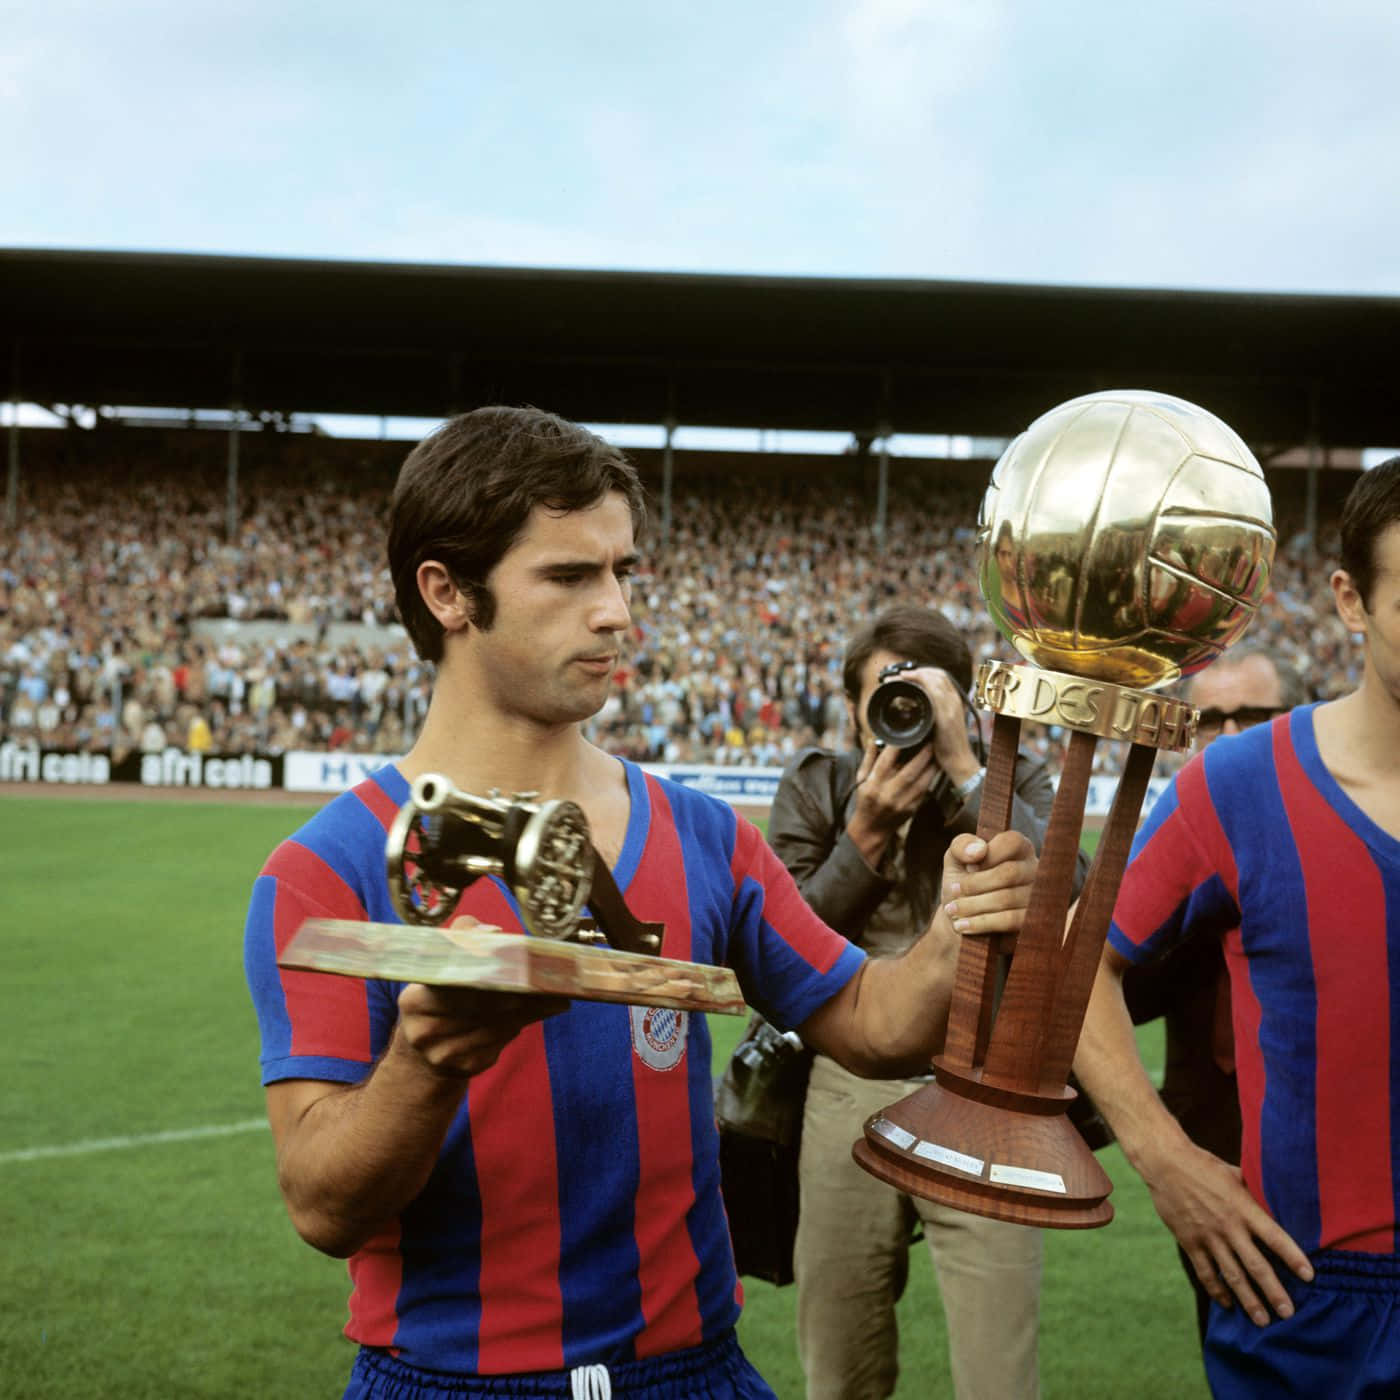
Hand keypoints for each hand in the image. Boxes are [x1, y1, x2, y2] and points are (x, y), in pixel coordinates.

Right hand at [395, 917, 569, 1078]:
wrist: (424, 1055)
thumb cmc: (439, 998)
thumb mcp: (438, 967)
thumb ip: (462, 937)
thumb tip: (493, 933)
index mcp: (414, 1001)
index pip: (455, 983)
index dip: (486, 972)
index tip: (516, 963)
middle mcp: (424, 1031)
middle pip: (480, 1006)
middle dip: (515, 991)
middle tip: (545, 980)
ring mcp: (444, 1054)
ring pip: (495, 1025)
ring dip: (526, 1009)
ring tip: (552, 995)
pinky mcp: (465, 1067)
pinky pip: (499, 1042)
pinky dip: (519, 1025)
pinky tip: (537, 1012)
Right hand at [847, 737, 937, 869]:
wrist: (872, 828)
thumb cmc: (865, 800)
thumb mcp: (861, 779)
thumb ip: (868, 759)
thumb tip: (874, 739)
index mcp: (873, 785)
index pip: (885, 762)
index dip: (897, 747)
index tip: (906, 735)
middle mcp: (888, 794)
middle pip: (909, 772)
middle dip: (922, 755)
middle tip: (930, 741)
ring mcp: (901, 804)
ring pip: (921, 782)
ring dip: (931, 766)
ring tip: (937, 752)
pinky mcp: (912, 809)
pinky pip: (924, 791)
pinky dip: (931, 778)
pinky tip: (935, 768)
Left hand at [898, 666, 978, 788]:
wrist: (958, 762)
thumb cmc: (948, 746)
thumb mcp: (942, 724)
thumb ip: (934, 711)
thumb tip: (917, 705)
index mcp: (954, 701)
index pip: (942, 676)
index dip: (925, 671)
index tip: (908, 674)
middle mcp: (955, 701)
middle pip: (938, 674)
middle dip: (917, 670)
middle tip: (899, 674)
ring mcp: (952, 707)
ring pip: (936, 679)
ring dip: (915, 674)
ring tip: (898, 677)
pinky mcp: (946, 716)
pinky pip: (934, 692)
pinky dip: (920, 683)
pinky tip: (908, 683)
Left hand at [940, 830, 1035, 935]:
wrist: (960, 918)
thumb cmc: (962, 882)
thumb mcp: (955, 859)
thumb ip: (962, 846)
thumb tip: (978, 850)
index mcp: (1019, 848)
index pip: (1011, 842)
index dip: (987, 855)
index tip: (967, 867)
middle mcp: (1033, 869)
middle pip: (1008, 872)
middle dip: (975, 884)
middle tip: (953, 891)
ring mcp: (1036, 897)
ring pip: (1006, 898)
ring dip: (973, 905)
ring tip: (952, 910)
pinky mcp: (1030, 921)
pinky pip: (1009, 920)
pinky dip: (981, 923)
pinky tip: (962, 926)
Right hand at [1138, 1138, 1312, 1324]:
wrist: (1164, 1163)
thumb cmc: (1203, 1164)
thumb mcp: (1234, 1173)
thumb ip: (1253, 1192)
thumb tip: (1274, 1202)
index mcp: (1242, 1207)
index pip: (1274, 1237)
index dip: (1293, 1257)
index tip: (1309, 1276)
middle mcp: (1228, 1226)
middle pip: (1256, 1265)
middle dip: (1274, 1292)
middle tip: (1288, 1313)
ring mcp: (1207, 1236)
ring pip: (1232, 1275)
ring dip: (1248, 1300)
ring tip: (1262, 1321)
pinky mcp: (1189, 1242)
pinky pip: (1205, 1272)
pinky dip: (1217, 1290)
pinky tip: (1227, 1303)